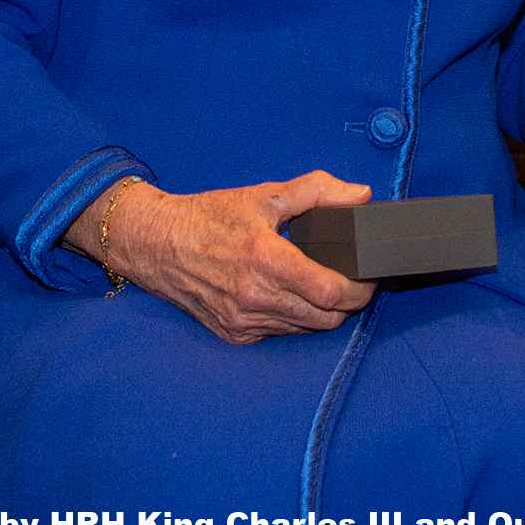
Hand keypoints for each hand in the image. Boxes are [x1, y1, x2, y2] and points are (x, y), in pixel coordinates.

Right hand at [110, 173, 376, 344]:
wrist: (156, 244)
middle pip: (326, 318)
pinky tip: (291, 296)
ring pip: (306, 329)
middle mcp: (254, 296)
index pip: (331, 292)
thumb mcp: (264, 194)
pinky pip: (281, 333)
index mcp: (265, 258)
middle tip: (352, 280)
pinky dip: (295, 319)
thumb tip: (361, 195)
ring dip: (323, 312)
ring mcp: (243, 319)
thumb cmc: (210, 216)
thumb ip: (318, 192)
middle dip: (348, 302)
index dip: (359, 288)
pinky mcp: (235, 333)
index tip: (368, 275)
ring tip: (324, 286)